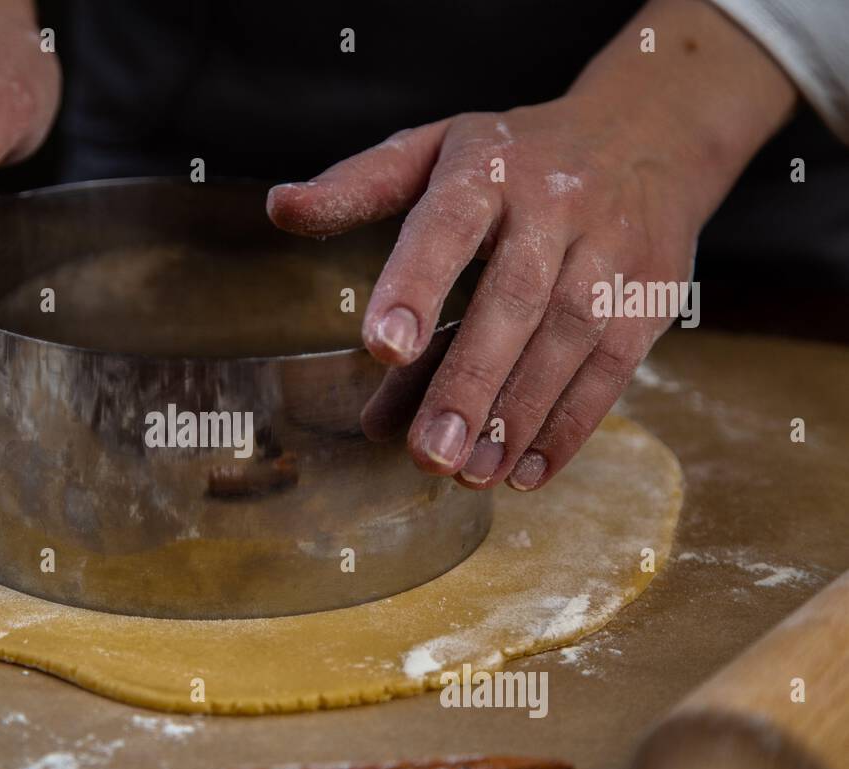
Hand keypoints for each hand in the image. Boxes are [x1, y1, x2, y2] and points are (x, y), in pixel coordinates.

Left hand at [268, 0, 793, 490]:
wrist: (648, 132)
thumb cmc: (512, 158)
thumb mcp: (434, 150)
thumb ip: (359, 186)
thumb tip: (278, 209)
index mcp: (485, 170)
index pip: (445, 226)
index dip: (416, 285)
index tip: (383, 349)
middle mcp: (554, 206)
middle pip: (513, 300)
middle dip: (470, 382)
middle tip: (427, 454)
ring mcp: (612, 249)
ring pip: (568, 340)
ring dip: (519, 416)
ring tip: (469, 474)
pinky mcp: (651, 293)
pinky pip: (615, 366)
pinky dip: (572, 425)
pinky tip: (527, 472)